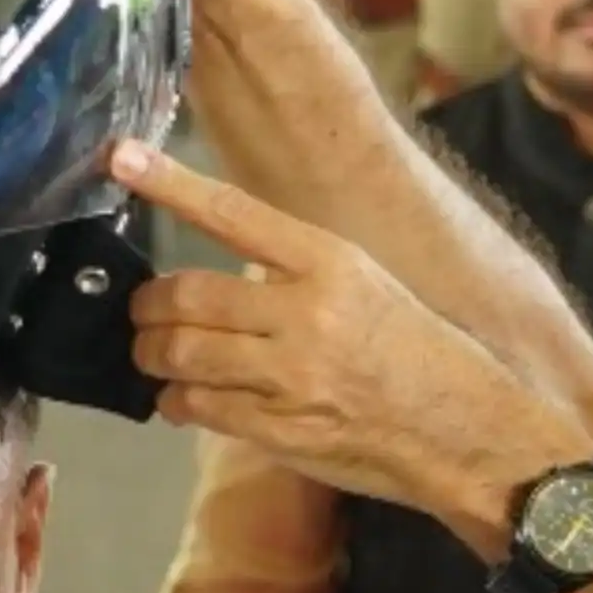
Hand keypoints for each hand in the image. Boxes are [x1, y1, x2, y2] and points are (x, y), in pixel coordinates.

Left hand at [114, 141, 568, 520]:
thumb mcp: (369, 288)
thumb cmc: (422, 357)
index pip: (233, 212)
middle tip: (143, 312)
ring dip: (152, 354)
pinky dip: (175, 399)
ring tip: (154, 354)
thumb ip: (299, 276)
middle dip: (148, 306)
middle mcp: (308, 312)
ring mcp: (291, 375)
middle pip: (187, 293)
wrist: (470, 432)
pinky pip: (198, 405)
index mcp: (332, 263)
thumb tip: (226, 277)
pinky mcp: (280, 429)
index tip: (123, 159)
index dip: (170, 184)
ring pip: (180, 352)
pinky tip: (180, 396)